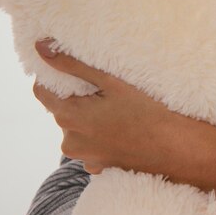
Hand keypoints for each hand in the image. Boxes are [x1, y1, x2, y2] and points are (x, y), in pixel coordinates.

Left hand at [33, 38, 191, 174]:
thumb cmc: (146, 111)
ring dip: (90, 119)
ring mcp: (84, 158)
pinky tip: (122, 131)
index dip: (55, 78)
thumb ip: (72, 64)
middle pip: (63, 110)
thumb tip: (42, 46)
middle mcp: (70, 141)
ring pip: (77, 129)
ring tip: (118, 112)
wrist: (174, 147)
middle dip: (79, 99)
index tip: (77, 72)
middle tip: (107, 91)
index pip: (42, 91)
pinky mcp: (98, 167)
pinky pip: (91, 147)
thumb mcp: (110, 82)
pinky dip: (100, 137)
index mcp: (69, 117)